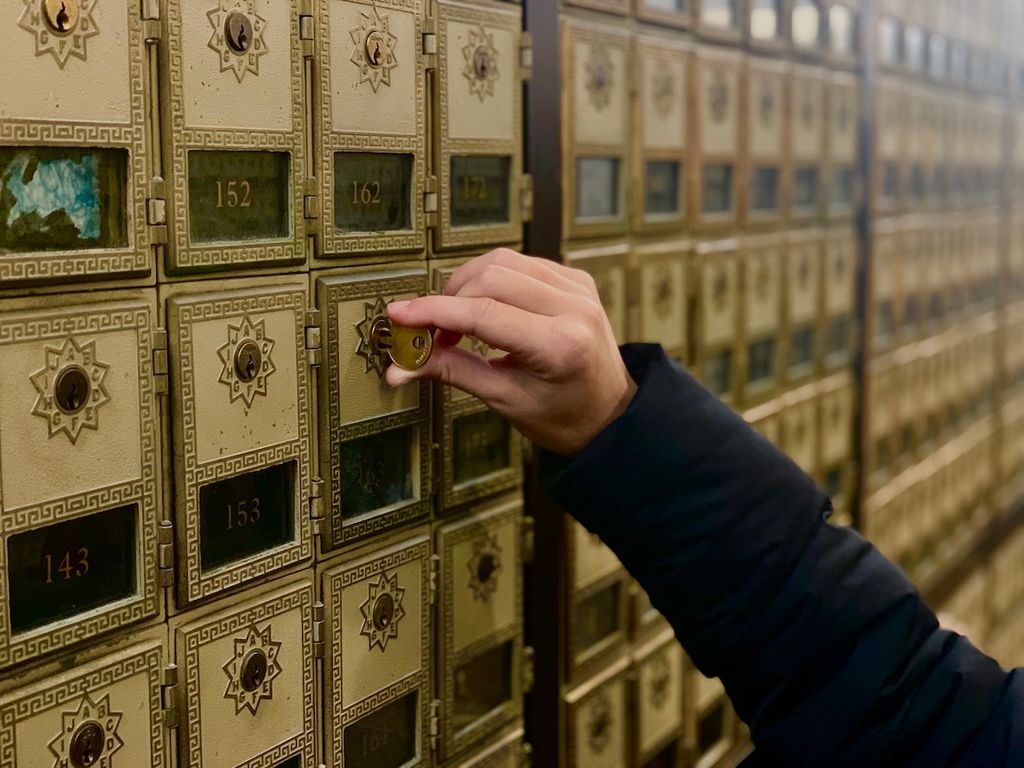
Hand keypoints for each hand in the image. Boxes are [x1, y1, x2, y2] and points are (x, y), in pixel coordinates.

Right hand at [386, 249, 636, 456]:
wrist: (610, 413)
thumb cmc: (562, 417)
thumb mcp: (506, 401)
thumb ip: (453, 372)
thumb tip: (398, 367)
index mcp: (559, 345)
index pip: (484, 314)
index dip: (434, 311)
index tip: (399, 316)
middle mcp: (574, 307)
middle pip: (490, 277)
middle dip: (449, 300)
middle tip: (432, 335)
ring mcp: (578, 288)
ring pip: (502, 261)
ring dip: (467, 286)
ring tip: (458, 324)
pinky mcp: (577, 279)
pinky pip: (521, 263)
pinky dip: (493, 280)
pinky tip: (487, 309)